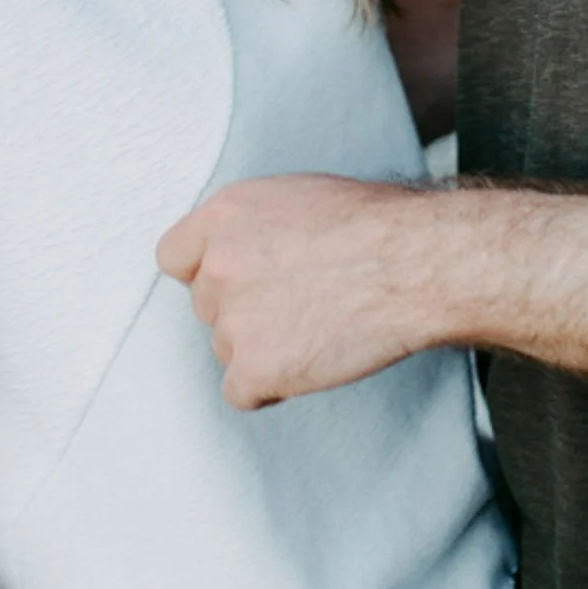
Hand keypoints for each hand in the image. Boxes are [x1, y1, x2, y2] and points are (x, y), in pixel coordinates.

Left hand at [156, 175, 435, 408]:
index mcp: (222, 215)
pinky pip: (242, 392)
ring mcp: (232, 320)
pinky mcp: (254, 369)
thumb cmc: (373, 223)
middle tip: (300, 302)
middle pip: (207, 306)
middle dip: (244, 309)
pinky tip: (310, 361)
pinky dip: (271, 387)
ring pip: (227, 348)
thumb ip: (253, 225)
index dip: (206, 271)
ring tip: (318, 325)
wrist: (413, 263)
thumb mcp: (296, 196)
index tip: (238, 280)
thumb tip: (244, 248)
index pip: (174, 257)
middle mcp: (216, 266)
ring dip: (263, 347)